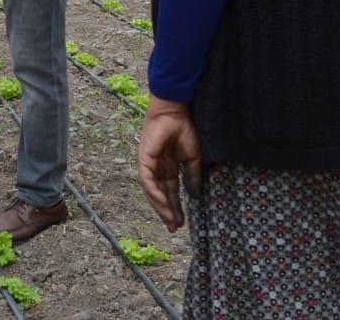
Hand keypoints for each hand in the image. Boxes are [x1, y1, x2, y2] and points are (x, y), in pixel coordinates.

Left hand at [136, 96, 201, 232]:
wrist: (175, 112)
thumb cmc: (185, 130)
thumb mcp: (193, 158)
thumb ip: (193, 176)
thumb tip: (196, 195)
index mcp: (169, 167)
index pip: (171, 191)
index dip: (176, 207)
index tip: (182, 223)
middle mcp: (158, 168)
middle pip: (161, 195)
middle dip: (167, 212)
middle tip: (174, 228)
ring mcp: (149, 164)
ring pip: (152, 191)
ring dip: (161, 207)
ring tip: (170, 221)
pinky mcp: (143, 159)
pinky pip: (147, 180)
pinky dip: (154, 193)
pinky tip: (162, 204)